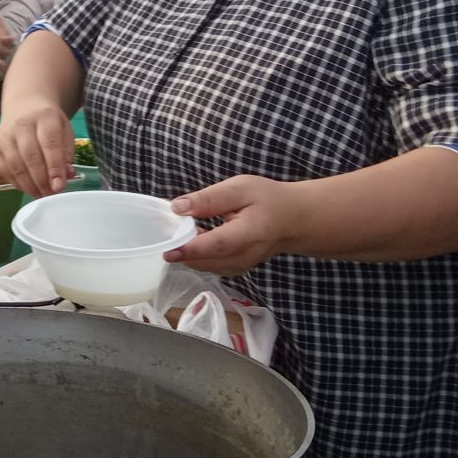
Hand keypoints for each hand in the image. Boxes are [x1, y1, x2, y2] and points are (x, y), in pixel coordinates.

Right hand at [0, 97, 74, 199]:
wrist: (23, 105)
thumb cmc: (48, 122)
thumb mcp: (65, 130)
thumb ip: (67, 152)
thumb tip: (66, 176)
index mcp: (44, 117)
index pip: (50, 143)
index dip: (54, 167)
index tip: (59, 186)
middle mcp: (21, 124)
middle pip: (30, 156)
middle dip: (41, 180)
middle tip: (51, 195)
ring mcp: (5, 135)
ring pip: (15, 165)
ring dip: (29, 185)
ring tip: (41, 195)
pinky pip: (4, 169)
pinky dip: (17, 183)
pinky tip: (28, 189)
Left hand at [163, 176, 307, 274]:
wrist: (293, 220)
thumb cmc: (267, 200)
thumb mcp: (240, 188)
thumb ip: (209, 199)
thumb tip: (177, 208)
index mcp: (250, 233)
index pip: (217, 245)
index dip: (191, 248)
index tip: (167, 249)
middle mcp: (245, 256)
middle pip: (207, 261)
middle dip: (182, 251)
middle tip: (165, 233)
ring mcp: (241, 267)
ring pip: (205, 266)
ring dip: (188, 253)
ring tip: (179, 232)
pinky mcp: (235, 269)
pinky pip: (210, 266)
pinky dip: (197, 256)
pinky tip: (192, 239)